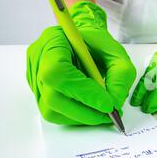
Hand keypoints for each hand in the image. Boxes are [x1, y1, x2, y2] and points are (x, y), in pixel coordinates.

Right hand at [27, 1, 135, 124]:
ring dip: (81, 117)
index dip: (83, 92)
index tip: (108, 104)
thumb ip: (121, 75)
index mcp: (53, 40)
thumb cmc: (97, 45)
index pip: (59, 71)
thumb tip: (115, 102)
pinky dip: (76, 117)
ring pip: (52, 110)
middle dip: (85, 111)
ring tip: (102, 114)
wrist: (85, 43)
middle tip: (109, 115)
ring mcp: (35, 78)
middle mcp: (38, 60)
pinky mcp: (40, 94)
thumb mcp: (117, 53)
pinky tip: (91, 110)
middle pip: (53, 96)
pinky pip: (54, 113)